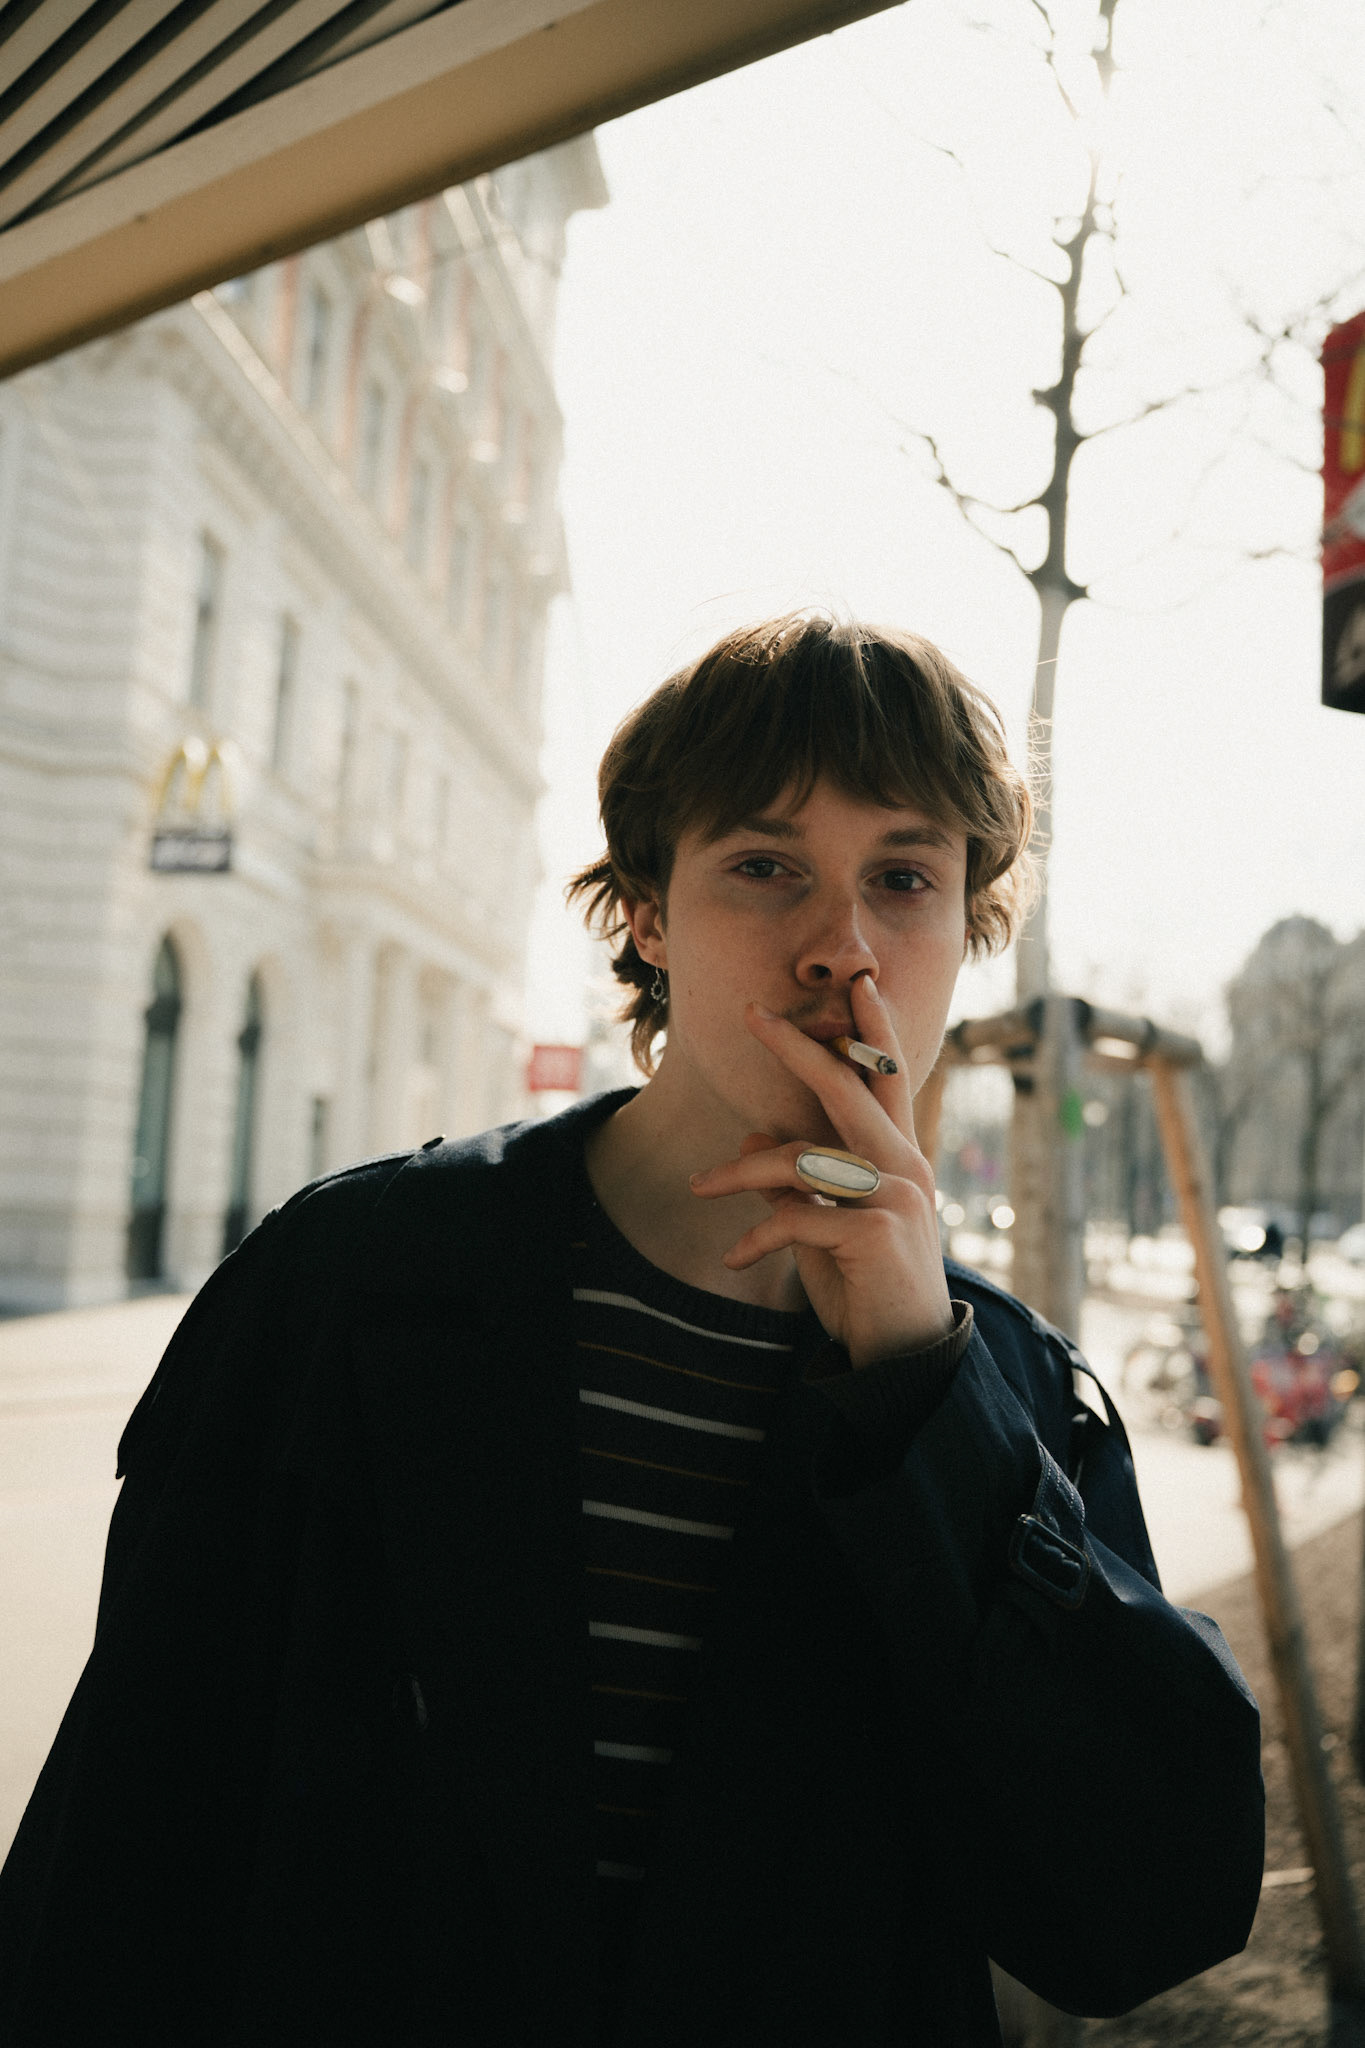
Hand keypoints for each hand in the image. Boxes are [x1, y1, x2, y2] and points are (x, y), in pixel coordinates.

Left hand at [688, 975, 952, 1368]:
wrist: (902, 1357)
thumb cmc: (865, 1288)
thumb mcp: (823, 1228)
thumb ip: (796, 1184)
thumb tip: (750, 1141)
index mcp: (899, 1159)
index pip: (887, 1080)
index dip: (871, 1031)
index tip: (858, 985)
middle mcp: (904, 1167)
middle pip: (845, 1086)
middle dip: (796, 1045)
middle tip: (751, 1013)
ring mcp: (895, 1195)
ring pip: (798, 1158)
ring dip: (737, 1175)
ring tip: (699, 1189)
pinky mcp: (875, 1231)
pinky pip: (794, 1217)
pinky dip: (756, 1236)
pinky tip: (733, 1259)